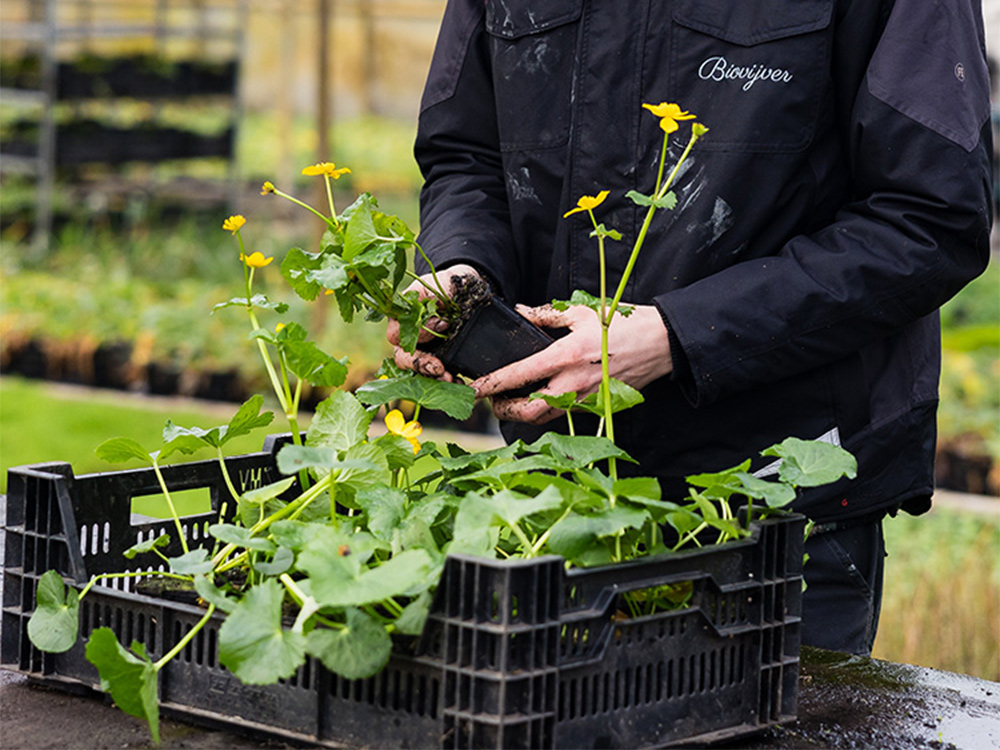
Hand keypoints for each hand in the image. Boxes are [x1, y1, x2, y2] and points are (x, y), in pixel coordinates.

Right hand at [386, 263, 481, 379]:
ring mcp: (421, 352)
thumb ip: (425, 299)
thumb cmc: (447, 286)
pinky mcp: (436, 362)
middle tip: (440, 370)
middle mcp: (406, 339)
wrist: (466, 292)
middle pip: (404, 359)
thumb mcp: (436, 285)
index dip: (418, 334)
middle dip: (422, 366)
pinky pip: (436, 377)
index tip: (442, 326)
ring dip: (433, 379)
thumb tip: (431, 322)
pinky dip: (446, 382)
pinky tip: (459, 382)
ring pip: (418, 372)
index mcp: (400, 319)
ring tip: (451, 380)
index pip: (398, 334)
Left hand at [471, 303, 672, 423]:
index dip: (492, 384)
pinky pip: (563, 415)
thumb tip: (521, 312)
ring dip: (522, 414)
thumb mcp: (581, 312)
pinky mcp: (596, 405)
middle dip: (504, 410)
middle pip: (527, 411)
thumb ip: (546, 315)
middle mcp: (573, 383)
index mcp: (566, 356)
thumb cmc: (623, 324)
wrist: (661, 344)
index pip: (519, 374)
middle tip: (492, 400)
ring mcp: (586, 398)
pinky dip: (545, 411)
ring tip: (510, 401)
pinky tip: (539, 398)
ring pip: (544, 418)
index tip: (473, 388)